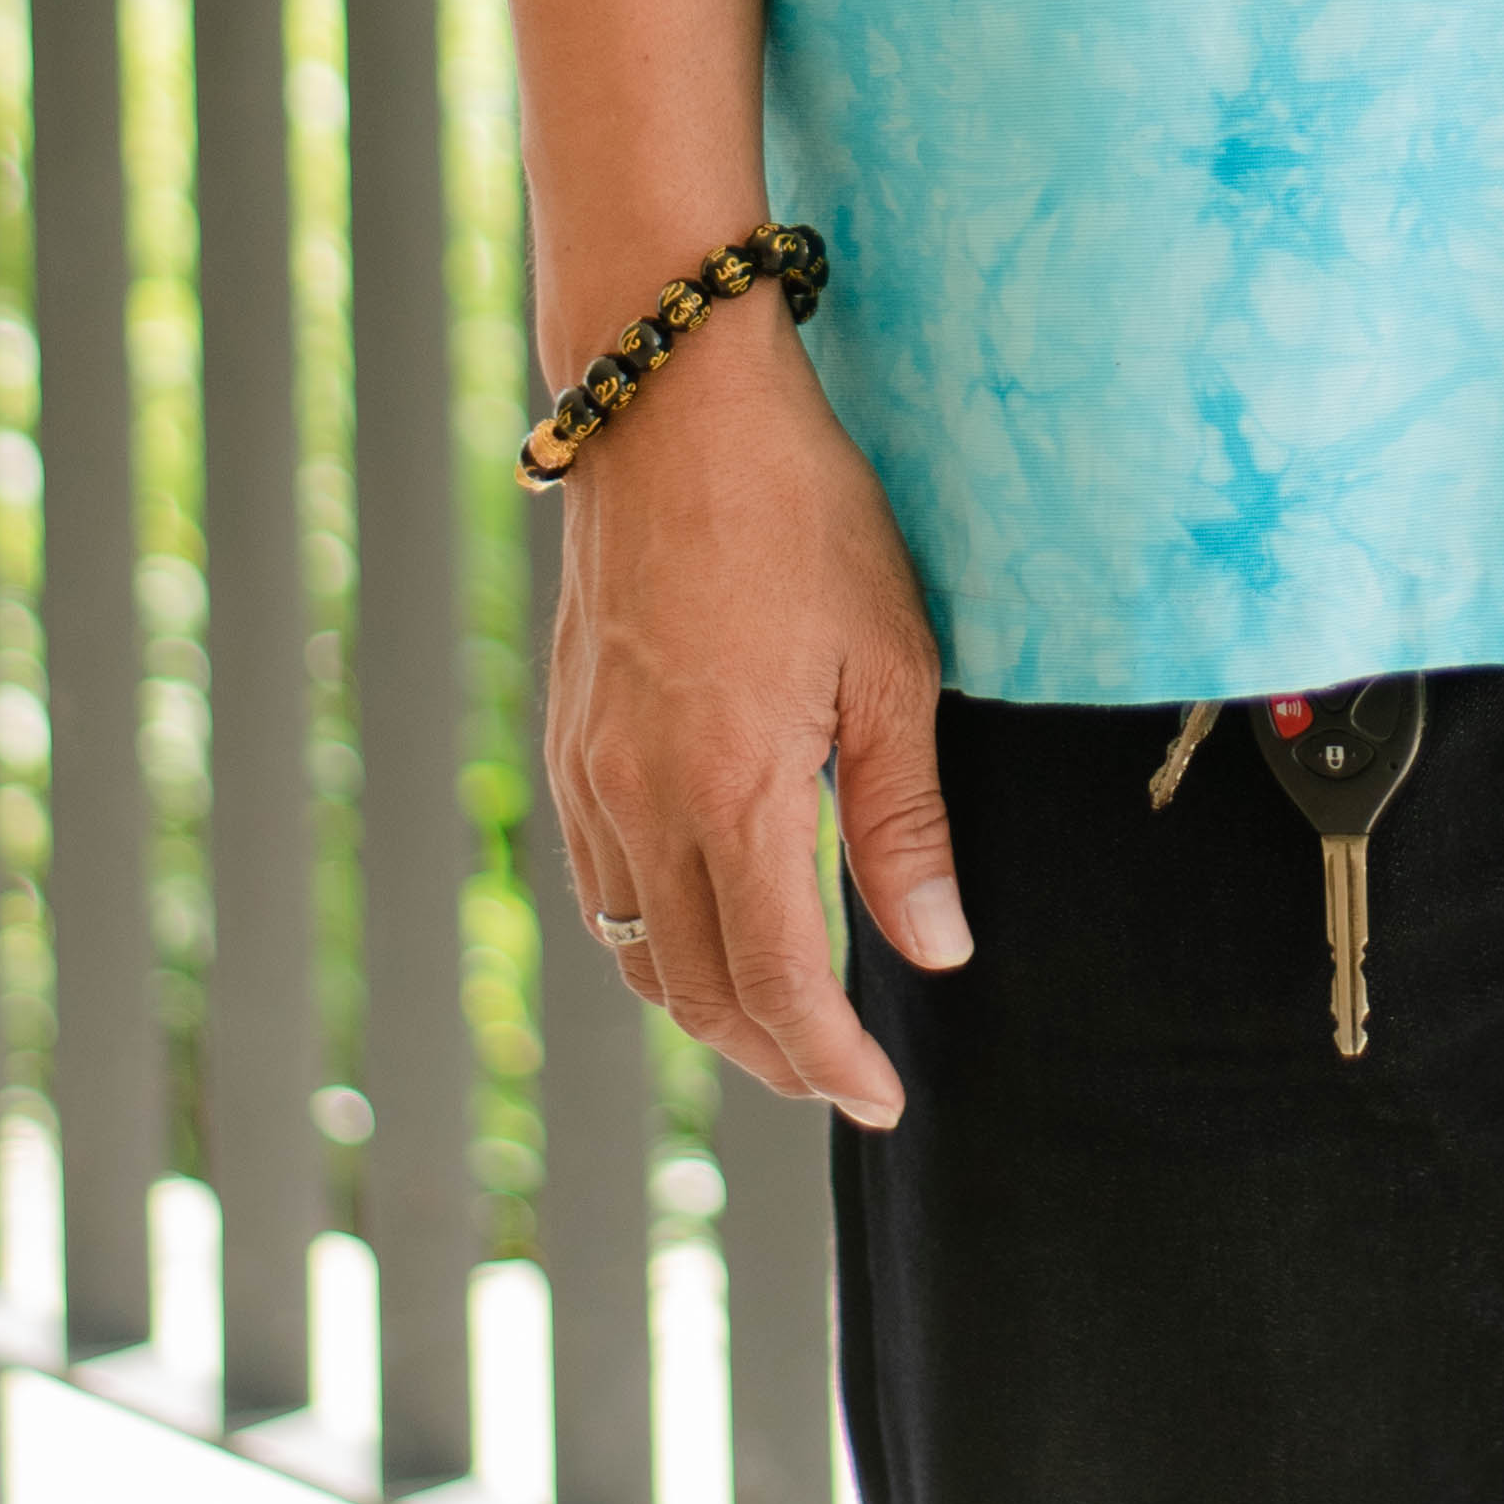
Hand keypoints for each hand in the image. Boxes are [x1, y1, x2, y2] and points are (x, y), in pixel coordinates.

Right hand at [543, 290, 966, 1119]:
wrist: (672, 406)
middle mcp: (640, 803)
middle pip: (698, 993)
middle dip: (774, 1056)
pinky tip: (708, 923)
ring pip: (637, 952)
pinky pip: (602, 887)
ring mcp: (590, 776)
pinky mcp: (569, 742)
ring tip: (786, 1022)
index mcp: (729, 793)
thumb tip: (935, 950)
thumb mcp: (891, 660)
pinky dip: (654, 939)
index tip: (883, 1096)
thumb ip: (903, 820)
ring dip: (710, 1009)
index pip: (778, 988)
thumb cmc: (802, 515)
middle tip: (843, 1075)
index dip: (832, 1062)